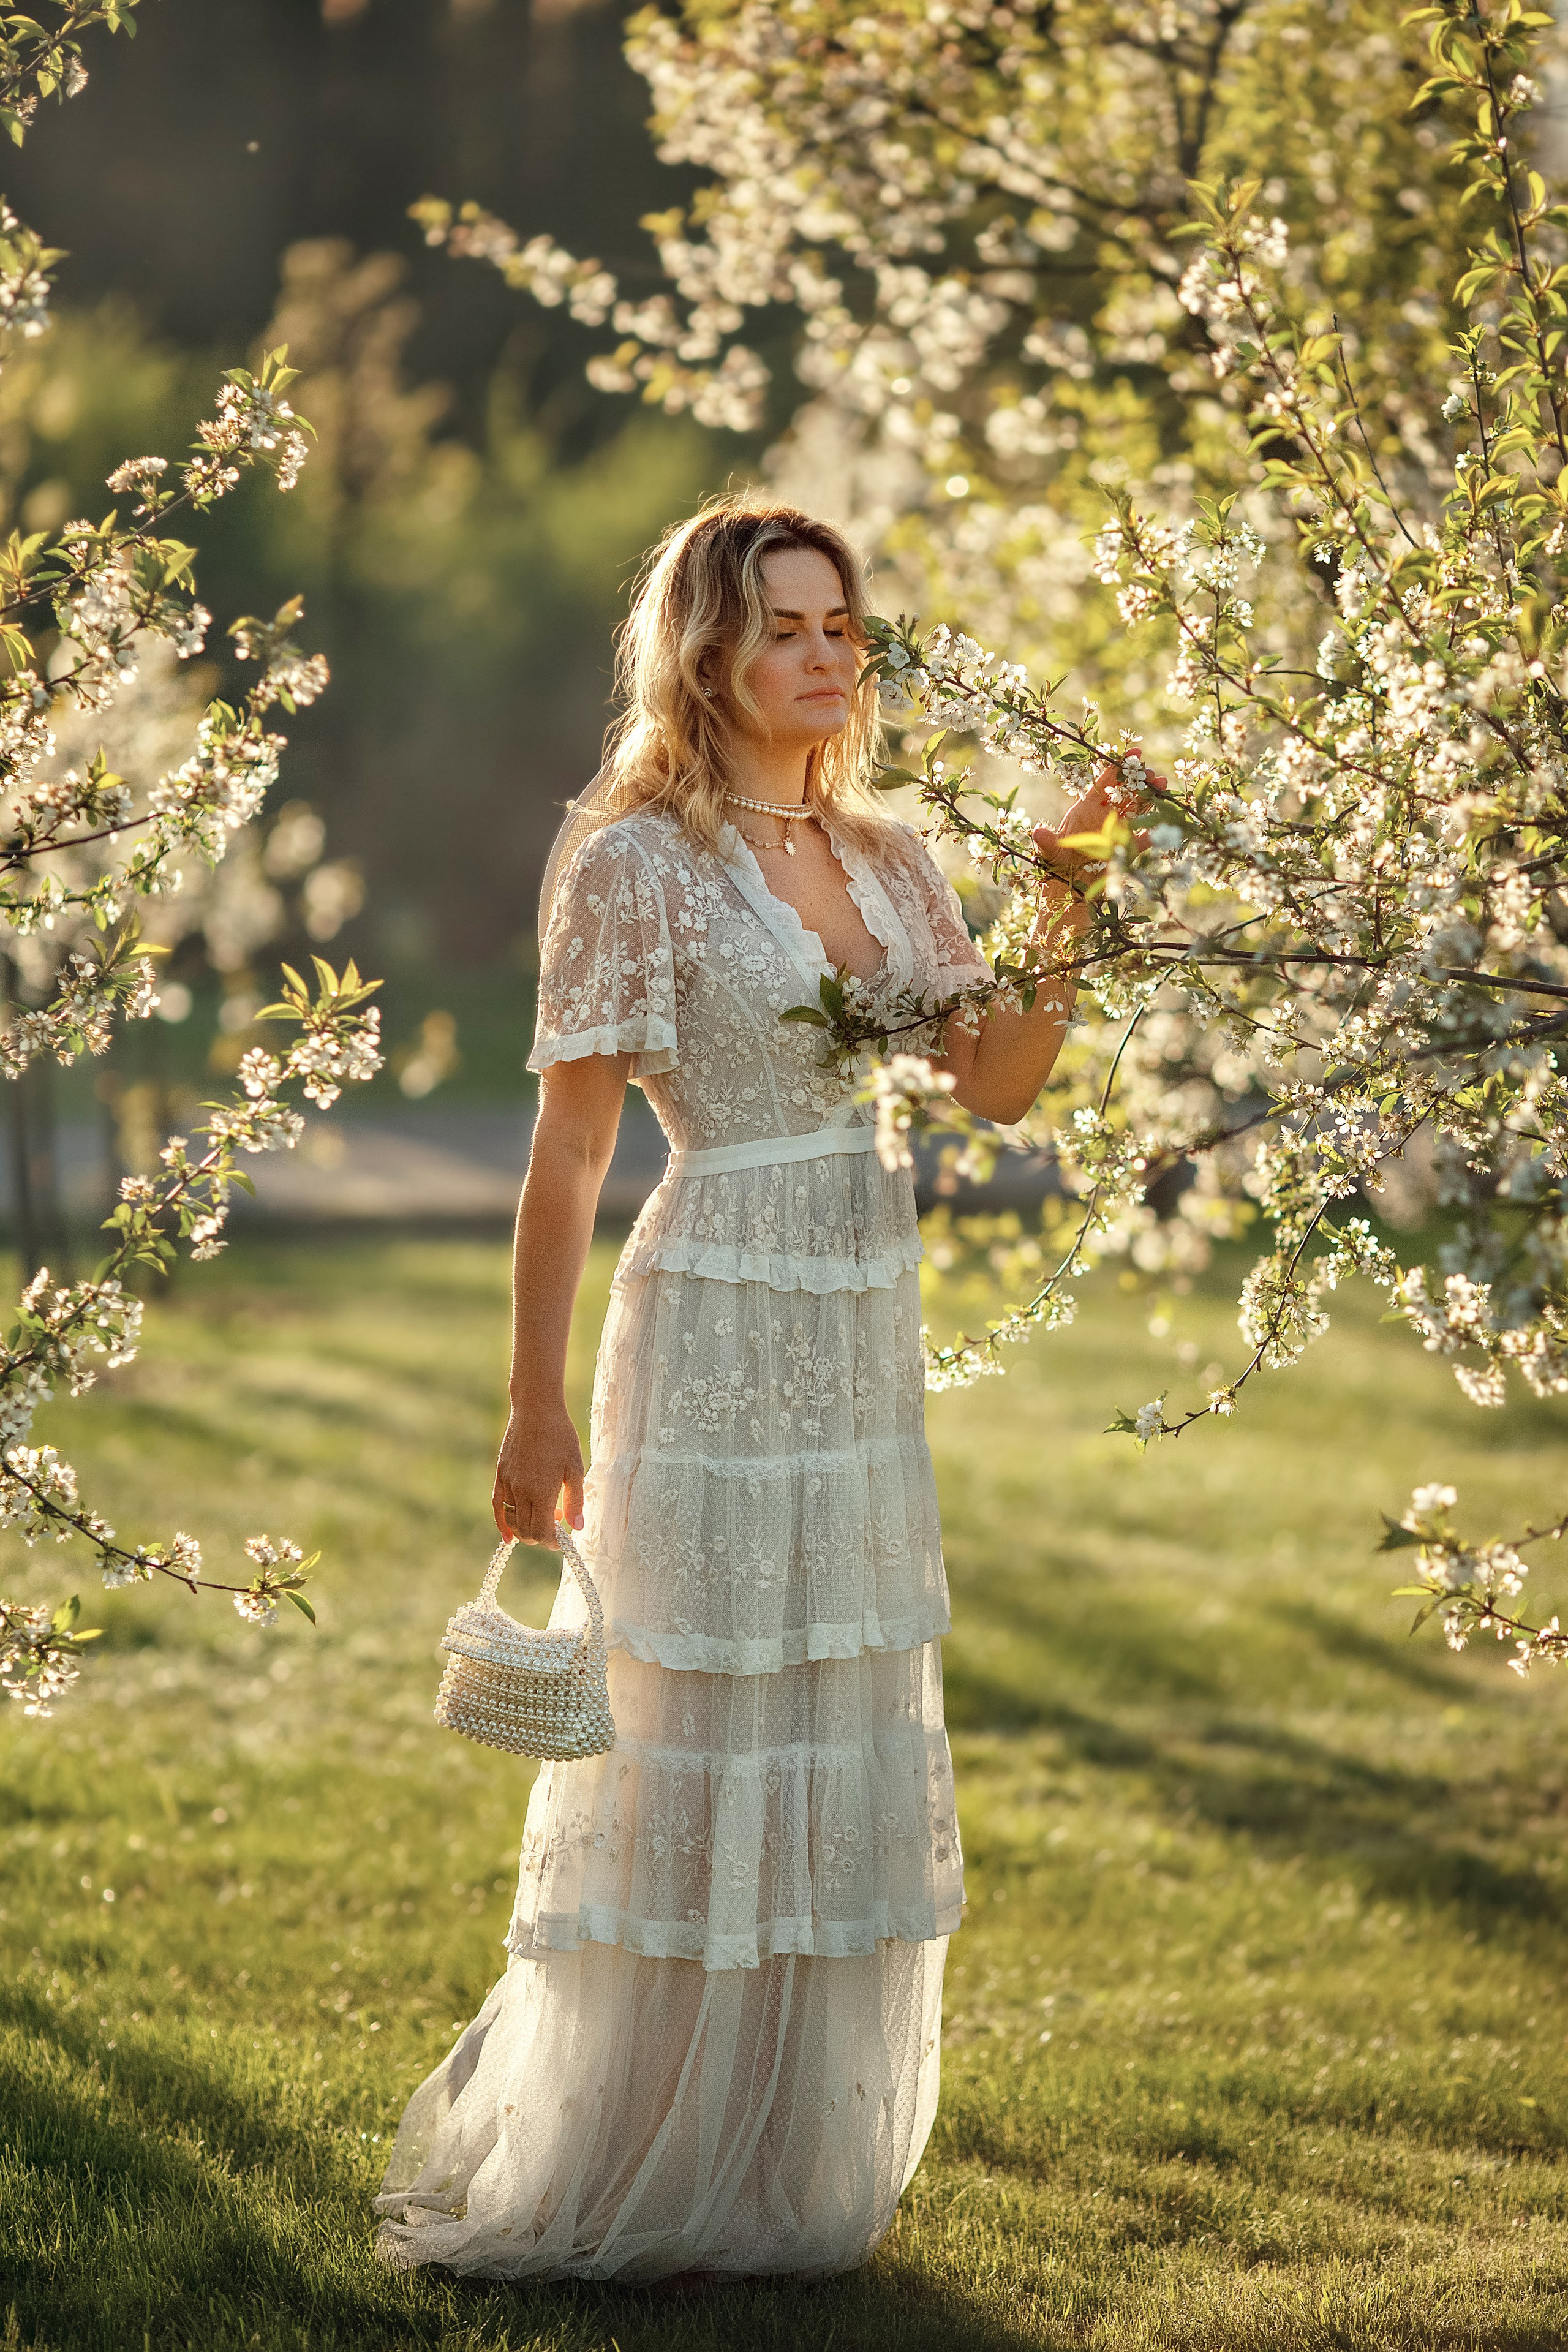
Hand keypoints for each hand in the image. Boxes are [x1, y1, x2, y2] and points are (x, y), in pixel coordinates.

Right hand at [492, 1401, 584, 1545]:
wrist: (535, 1410)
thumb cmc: (560, 1436)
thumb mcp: (575, 1468)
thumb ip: (575, 1500)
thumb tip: (577, 1527)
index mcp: (542, 1492)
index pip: (542, 1532)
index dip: (553, 1542)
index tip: (563, 1539)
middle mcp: (521, 1491)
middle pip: (527, 1532)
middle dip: (542, 1537)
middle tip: (557, 1526)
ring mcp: (507, 1484)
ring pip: (512, 1522)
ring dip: (526, 1530)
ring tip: (543, 1518)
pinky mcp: (500, 1475)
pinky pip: (498, 1507)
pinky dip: (503, 1524)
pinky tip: (508, 1536)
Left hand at [1031, 749, 1164, 895]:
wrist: (1070, 884)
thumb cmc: (1058, 862)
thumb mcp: (1051, 852)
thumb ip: (1047, 842)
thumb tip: (1037, 833)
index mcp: (1086, 808)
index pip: (1104, 782)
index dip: (1118, 767)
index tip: (1134, 754)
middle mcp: (1105, 814)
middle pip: (1126, 791)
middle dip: (1140, 780)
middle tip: (1152, 774)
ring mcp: (1119, 829)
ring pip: (1138, 807)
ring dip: (1151, 797)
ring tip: (1163, 786)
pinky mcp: (1128, 848)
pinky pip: (1144, 837)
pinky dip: (1154, 831)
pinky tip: (1166, 823)